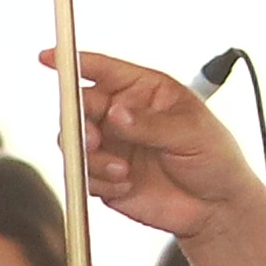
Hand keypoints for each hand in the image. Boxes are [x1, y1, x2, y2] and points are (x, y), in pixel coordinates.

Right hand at [48, 48, 257, 243]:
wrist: (216, 208)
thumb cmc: (214, 159)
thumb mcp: (191, 133)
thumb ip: (150, 124)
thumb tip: (116, 113)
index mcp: (145, 91)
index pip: (104, 70)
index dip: (75, 62)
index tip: (49, 57)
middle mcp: (123, 115)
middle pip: (80, 108)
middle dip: (80, 124)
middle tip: (94, 140)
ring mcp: (112, 147)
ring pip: (75, 144)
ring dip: (91, 158)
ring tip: (122, 170)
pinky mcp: (106, 177)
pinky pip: (84, 176)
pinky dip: (99, 181)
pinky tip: (127, 184)